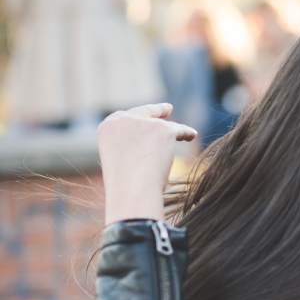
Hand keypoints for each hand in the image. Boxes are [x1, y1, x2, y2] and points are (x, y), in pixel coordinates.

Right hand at [98, 104, 196, 223]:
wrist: (133, 191)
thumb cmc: (126, 186)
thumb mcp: (121, 162)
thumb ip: (130, 149)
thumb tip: (150, 149)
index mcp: (107, 128)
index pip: (123, 117)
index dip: (137, 117)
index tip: (147, 115)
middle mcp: (123, 121)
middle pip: (144, 113)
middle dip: (157, 110)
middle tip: (168, 108)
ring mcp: (143, 123)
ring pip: (164, 127)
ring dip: (174, 133)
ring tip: (186, 135)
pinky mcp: (162, 130)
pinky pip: (179, 130)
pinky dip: (186, 133)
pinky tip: (192, 135)